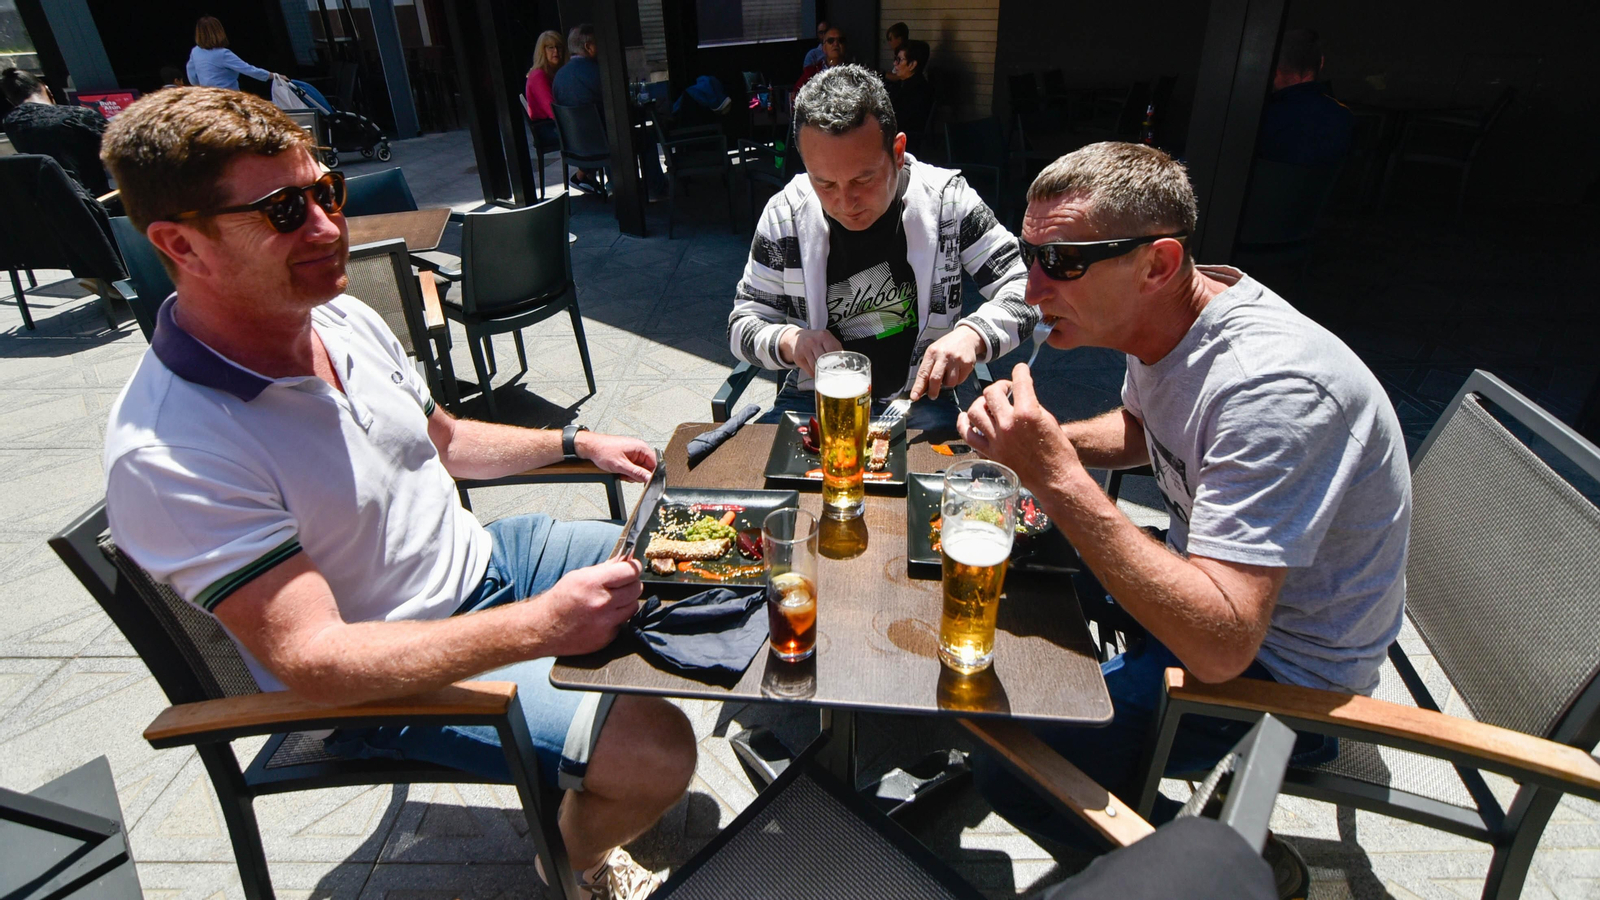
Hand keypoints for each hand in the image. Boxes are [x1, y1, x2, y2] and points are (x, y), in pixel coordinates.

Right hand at [528, 558, 643, 655]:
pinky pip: (623, 623)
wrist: (544, 628)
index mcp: (593, 583)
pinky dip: (617, 618)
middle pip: (636, 589)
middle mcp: (602, 603)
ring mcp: (605, 623)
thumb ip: (604, 569)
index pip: (630, 571)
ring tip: (611, 601)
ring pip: (633, 606)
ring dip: (626, 602)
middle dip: (631, 583)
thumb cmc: (560, 599)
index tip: (633, 567)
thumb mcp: (578, 576)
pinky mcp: (607, 638)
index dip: (634, 567)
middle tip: (622, 584)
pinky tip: (602, 617)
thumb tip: (625, 560)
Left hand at [576, 432, 655, 481]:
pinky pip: (631, 468)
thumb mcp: (621, 465)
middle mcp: (638, 450)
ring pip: (638, 470)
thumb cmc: (603, 450)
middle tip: (626, 475)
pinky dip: (626, 472)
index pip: (655, 464)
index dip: (651, 474)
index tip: (645, 481)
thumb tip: (649, 478)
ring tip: (620, 472)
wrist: (591, 447)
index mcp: (641, 448)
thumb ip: (636, 473)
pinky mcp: (627, 457)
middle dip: (636, 475)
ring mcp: (633, 453)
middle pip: (646, 468)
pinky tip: (619, 471)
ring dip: (630, 475)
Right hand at [779, 328, 842, 376]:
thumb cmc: (815, 340)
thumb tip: (844, 363)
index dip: (838, 362)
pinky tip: (817, 373)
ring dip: (822, 373)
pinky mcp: (798, 357)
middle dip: (830, 368)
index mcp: (824, 336)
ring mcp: (805, 349)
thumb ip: (836, 348)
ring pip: (816, 367)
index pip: (833, 352)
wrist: (796, 338)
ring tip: (825, 374)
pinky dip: (815, 374)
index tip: (841, 369)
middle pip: (824, 360)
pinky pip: (809, 370)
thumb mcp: (826, 339)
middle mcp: (813, 341)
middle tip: (834, 373)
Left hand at [912, 326, 984, 399]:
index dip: (918, 387)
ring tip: (948, 375)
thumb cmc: (946, 347)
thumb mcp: (934, 353)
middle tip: (932, 396)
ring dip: (948, 384)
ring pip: (950, 383)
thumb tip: (922, 389)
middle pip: (935, 379)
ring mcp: (956, 360)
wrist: (966, 337)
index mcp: (932, 353)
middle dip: (933, 391)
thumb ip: (928, 368)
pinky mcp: (967, 364)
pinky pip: (960, 380)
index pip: (923, 372)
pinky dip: (957, 380)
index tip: (914, 397)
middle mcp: (944, 356)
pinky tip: (957, 371)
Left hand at [958, 363, 1083, 497]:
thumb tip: (1019, 395)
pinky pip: (969, 436)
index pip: (1019, 382)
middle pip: (991, 393)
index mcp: (1028, 413)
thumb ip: (1031, 405)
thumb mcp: (1049, 420)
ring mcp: (997, 440)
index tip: (1020, 369)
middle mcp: (1009, 424)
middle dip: (999, 386)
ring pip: (975, 411)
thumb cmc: (1058, 452)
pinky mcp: (991, 454)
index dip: (1020, 371)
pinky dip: (965, 424)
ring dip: (981, 403)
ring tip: (988, 403)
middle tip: (1006, 389)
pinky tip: (967, 418)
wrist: (1056, 479)